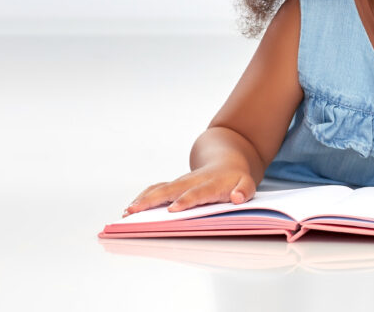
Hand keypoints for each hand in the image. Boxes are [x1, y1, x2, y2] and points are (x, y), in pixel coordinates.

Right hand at [123, 165, 255, 216]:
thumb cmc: (236, 178)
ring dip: (143, 200)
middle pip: (171, 189)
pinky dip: (143, 198)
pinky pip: (156, 190)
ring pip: (160, 189)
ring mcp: (181, 182)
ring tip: (127, 213)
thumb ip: (244, 190)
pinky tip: (130, 209)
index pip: (198, 192)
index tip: (173, 209)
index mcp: (211, 183)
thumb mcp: (247, 184)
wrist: (226, 160)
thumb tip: (237, 197)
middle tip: (135, 211)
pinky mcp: (173, 186)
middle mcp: (192, 181)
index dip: (186, 200)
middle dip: (153, 200)